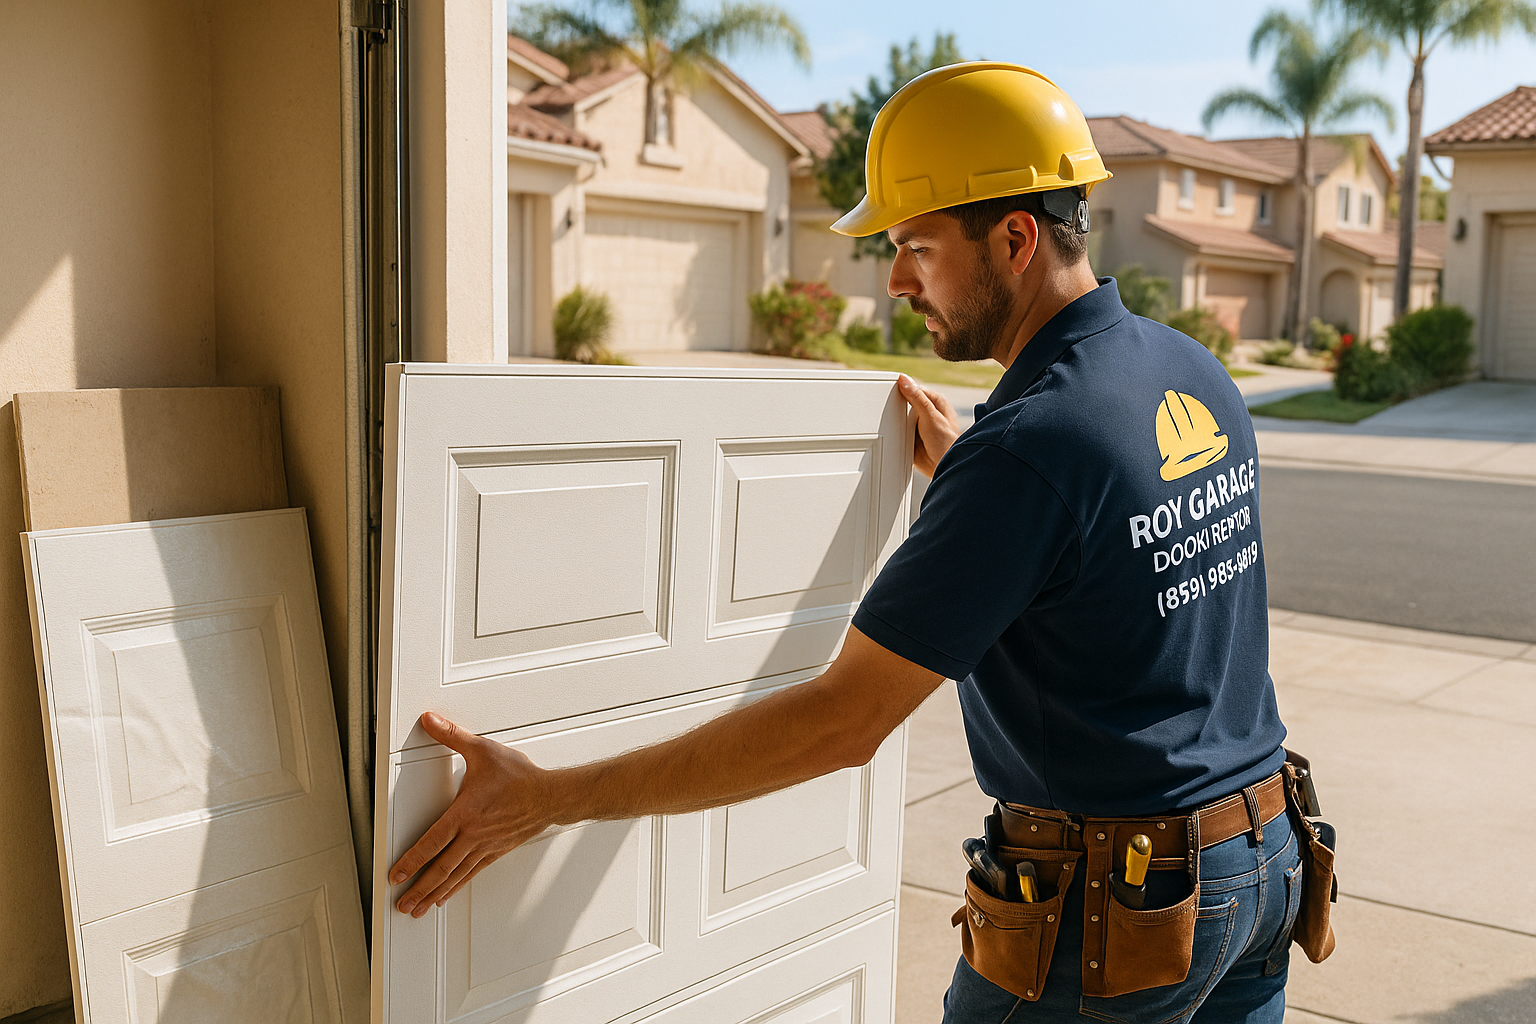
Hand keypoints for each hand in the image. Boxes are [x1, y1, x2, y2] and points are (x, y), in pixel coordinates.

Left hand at [389, 712, 552, 915]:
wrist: (551, 796)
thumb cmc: (519, 776)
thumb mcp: (483, 750)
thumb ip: (453, 736)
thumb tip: (430, 721)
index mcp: (465, 814)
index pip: (431, 843)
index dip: (410, 861)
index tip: (394, 875)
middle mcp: (473, 836)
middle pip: (441, 869)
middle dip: (419, 889)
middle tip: (402, 905)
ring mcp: (486, 847)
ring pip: (455, 876)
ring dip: (435, 893)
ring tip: (418, 909)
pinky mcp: (497, 851)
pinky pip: (472, 873)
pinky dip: (456, 886)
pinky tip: (447, 895)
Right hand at [898, 374, 961, 477]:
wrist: (942, 466)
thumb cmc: (946, 443)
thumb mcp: (930, 417)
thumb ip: (917, 398)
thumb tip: (905, 380)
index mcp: (935, 401)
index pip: (914, 388)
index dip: (901, 389)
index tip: (889, 390)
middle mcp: (927, 411)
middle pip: (905, 401)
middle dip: (896, 405)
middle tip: (887, 407)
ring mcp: (918, 423)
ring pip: (900, 415)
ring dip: (894, 419)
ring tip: (889, 421)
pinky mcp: (911, 435)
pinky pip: (898, 429)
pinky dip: (894, 430)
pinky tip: (891, 432)